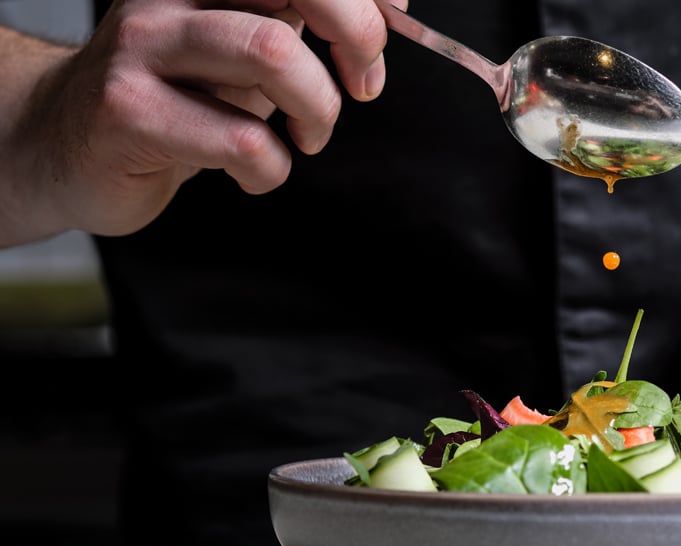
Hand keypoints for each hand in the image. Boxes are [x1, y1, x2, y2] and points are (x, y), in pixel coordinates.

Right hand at [3, 0, 393, 243]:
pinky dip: (273, 168)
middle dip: (358, 39)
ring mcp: (141, 47)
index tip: (390, 24)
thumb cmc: (176, 97)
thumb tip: (390, 4)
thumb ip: (301, 18)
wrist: (66, 146)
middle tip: (364, 86)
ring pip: (275, 56)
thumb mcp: (243, 44)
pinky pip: (245, 141)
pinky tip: (254, 170)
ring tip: (309, 135)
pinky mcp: (128, 112)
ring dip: (319, 109)